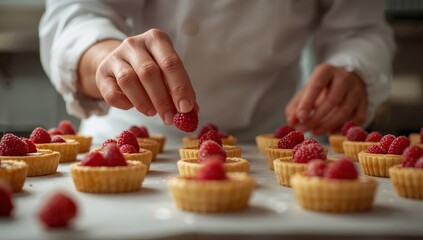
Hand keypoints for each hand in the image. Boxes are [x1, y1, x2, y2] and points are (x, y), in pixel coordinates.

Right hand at [78, 29, 197, 124]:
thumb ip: (179, 90)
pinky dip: (125, 104)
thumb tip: (192, 112)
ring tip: (153, 113)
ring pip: (128, 80)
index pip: (171, 63)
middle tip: (171, 119)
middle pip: (149, 72)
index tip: (187, 108)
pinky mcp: (102, 72)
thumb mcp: (167, 73)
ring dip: (143, 102)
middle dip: (162, 99)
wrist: (120, 63)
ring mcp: (116, 56)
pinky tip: (133, 107)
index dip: (180, 87)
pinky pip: (112, 93)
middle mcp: (134, 43)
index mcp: (156, 39)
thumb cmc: (151, 69)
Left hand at [285, 64, 366, 134]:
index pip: (316, 86)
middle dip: (317, 118)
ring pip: (345, 110)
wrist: (344, 80)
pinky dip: (344, 127)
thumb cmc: (320, 88)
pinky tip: (332, 132)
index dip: (307, 103)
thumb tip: (292, 122)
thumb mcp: (305, 92)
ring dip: (329, 124)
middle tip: (304, 129)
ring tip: (315, 132)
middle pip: (332, 100)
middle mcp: (344, 77)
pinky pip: (357, 118)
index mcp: (326, 71)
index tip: (300, 118)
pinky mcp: (365, 101)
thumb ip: (296, 107)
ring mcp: (357, 89)